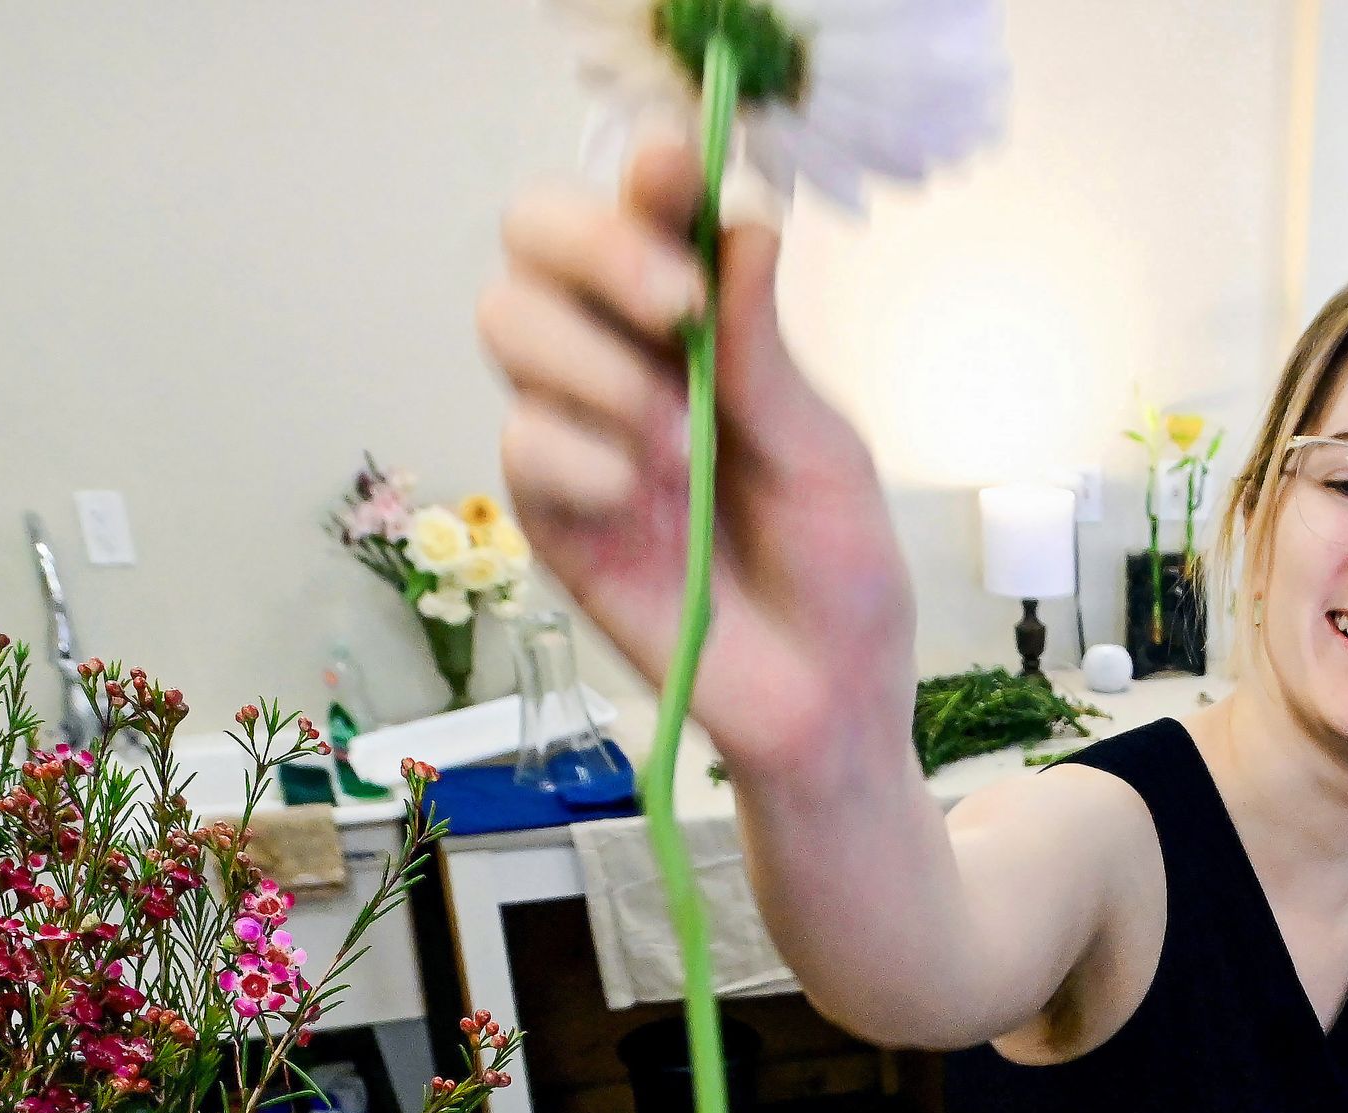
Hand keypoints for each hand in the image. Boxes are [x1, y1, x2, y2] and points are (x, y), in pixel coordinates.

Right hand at [478, 137, 914, 777]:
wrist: (828, 703)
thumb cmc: (840, 576)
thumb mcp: (825, 454)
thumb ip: (768, 353)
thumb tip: (741, 227)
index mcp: (700, 328)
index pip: (640, 212)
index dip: (644, 176)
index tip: (674, 173)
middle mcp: (623, 363)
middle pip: (536, 240)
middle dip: (596, 248)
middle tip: (678, 311)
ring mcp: (579, 437)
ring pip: (508, 324)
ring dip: (590, 362)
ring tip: (673, 438)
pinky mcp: (553, 520)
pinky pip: (519, 446)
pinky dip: (579, 457)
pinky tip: (640, 497)